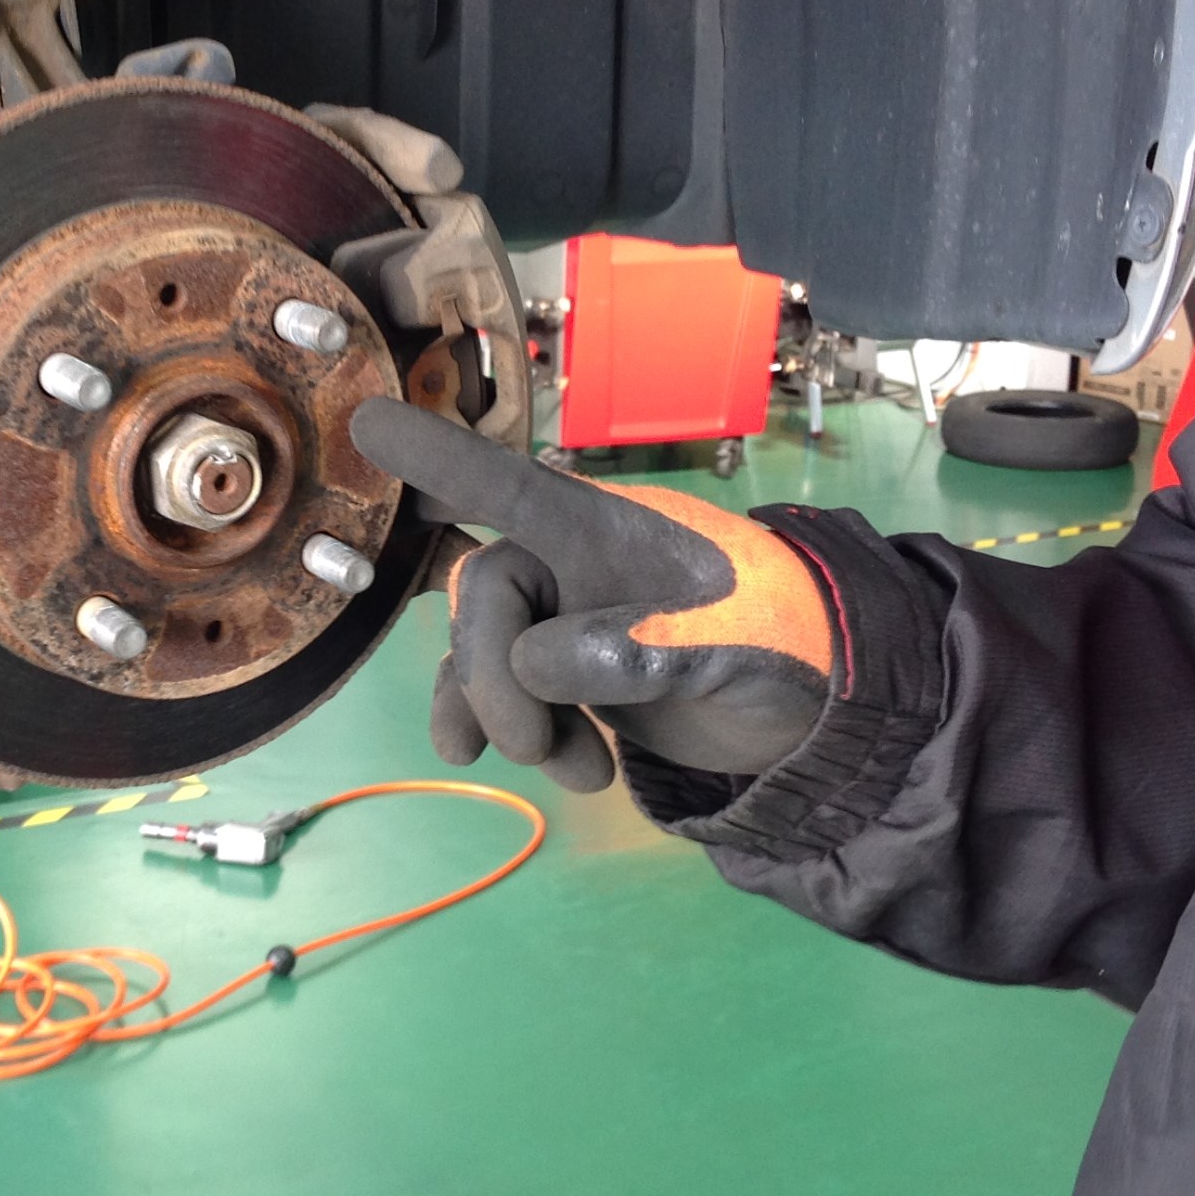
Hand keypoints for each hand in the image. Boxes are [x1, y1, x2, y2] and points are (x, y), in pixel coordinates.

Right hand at [349, 399, 832, 791]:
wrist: (825, 710)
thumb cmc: (786, 642)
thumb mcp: (724, 642)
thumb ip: (635, 646)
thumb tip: (539, 663)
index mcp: (606, 530)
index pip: (508, 487)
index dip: (437, 458)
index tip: (368, 422)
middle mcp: (572, 564)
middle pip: (482, 595)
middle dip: (491, 677)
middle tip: (532, 748)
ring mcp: (567, 621)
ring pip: (483, 656)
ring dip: (506, 719)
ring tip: (575, 771)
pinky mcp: (571, 677)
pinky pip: (504, 698)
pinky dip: (523, 739)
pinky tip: (576, 773)